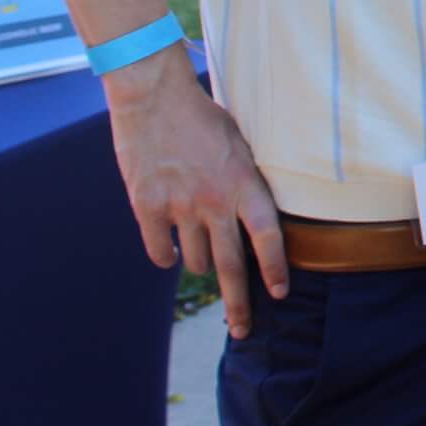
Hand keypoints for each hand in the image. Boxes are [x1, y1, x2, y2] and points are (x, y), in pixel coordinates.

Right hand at [103, 50, 287, 337]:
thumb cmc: (203, 117)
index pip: (268, 238)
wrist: (153, 97)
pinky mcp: (147, 208)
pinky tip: (170, 248)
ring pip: (196, 260)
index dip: (275, 269)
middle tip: (242, 329)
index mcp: (244, 184)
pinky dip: (167, 255)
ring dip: (201, 262)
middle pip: (231, 267)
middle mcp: (215, 202)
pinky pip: (161, 251)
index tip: (278, 293)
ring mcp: (179, 207)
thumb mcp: (241, 146)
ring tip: (201, 246)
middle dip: (238, 305)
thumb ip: (247, 184)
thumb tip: (255, 220)